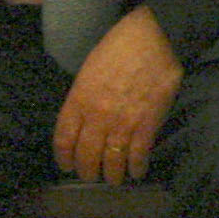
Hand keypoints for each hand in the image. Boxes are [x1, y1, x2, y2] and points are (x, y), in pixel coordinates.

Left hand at [53, 6, 181, 183]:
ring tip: (114, 179)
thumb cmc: (119, 46)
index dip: (64, 158)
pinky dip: (136, 168)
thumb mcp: (89, 70)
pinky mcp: (148, 125)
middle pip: (86, 156)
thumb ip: (83, 97)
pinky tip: (136, 172)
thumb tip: (84, 117)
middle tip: (91, 176)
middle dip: (87, 171)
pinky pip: (138, 155)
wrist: (154, 38)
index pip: (63, 140)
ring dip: (111, 175)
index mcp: (79, 100)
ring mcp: (123, 123)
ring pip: (111, 162)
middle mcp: (97, 117)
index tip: (67, 165)